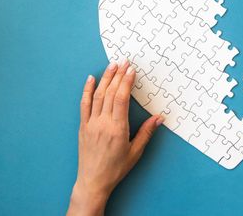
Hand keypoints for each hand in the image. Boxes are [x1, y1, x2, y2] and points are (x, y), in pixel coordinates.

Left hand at [67, 60, 163, 215]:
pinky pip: (84, 105)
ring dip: (105, 78)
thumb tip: (160, 117)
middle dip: (117, 75)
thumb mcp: (135, 152)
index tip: (131, 69)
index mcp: (117, 128)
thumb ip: (147, 133)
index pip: (121, 98)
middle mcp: (102, 123)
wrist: (93, 182)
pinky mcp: (83, 126)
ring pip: (97, 95)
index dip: (126, 82)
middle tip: (124, 61)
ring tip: (112, 65)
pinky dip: (87, 90)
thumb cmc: (116, 168)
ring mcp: (91, 123)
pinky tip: (91, 79)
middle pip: (110, 93)